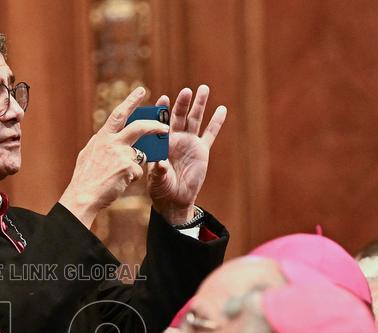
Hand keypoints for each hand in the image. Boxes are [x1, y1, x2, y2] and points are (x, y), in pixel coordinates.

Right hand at [59, 86, 167, 228]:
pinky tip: (118, 184)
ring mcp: (121, 155)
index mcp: (102, 137)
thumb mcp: (88, 154)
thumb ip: (101, 144)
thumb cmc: (85, 178)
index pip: (119, 114)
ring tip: (118, 174)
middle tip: (165, 127)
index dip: (131, 101)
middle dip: (154, 125)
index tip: (141, 91)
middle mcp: (112, 142)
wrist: (83, 196)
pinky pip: (137, 171)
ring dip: (134, 165)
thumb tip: (106, 137)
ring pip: (140, 155)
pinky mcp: (129, 168)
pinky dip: (130, 178)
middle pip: (139, 127)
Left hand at [147, 85, 226, 225]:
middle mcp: (175, 138)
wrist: (174, 198)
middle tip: (186, 91)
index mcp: (161, 143)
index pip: (160, 123)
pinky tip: (221, 109)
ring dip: (199, 105)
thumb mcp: (156, 180)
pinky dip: (216, 122)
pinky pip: (210, 134)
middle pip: (179, 117)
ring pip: (195, 120)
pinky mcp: (202, 149)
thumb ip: (158, 170)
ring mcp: (189, 142)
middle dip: (183, 104)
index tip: (162, 98)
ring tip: (203, 88)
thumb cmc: (160, 188)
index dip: (161, 111)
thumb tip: (160, 163)